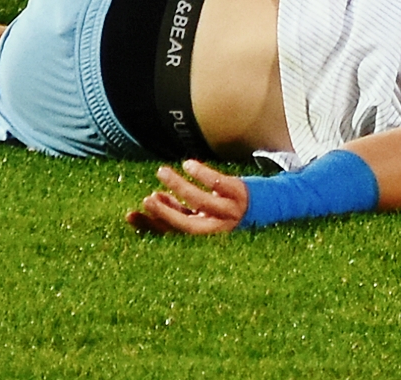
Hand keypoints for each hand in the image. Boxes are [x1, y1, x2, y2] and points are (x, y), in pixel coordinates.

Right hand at [126, 160, 248, 235]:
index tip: (130, 214)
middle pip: (187, 225)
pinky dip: (202, 174)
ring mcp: (230, 211)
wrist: (270, 204)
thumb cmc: (228, 210)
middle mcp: (218, 228)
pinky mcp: (240, 193)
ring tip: (162, 171)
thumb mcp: (204, 215)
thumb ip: (180, 210)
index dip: (151, 226)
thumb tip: (154, 197)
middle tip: (146, 198)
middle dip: (165, 213)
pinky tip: (188, 164)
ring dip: (178, 186)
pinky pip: (219, 184)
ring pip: (200, 201)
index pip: (173, 234)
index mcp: (205, 236)